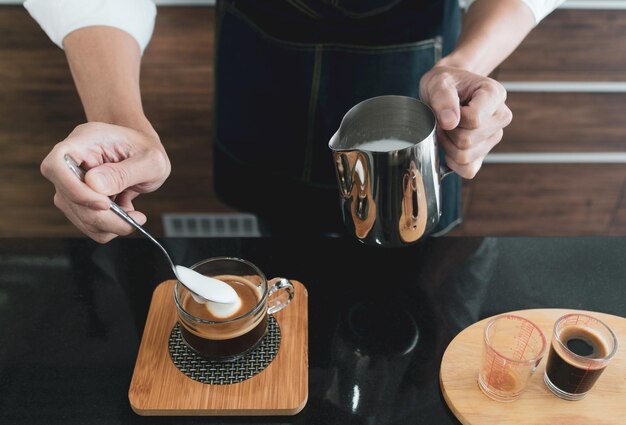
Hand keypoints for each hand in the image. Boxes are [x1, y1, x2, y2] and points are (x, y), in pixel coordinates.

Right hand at [40, 122, 170, 242]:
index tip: (105, 204)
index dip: (74, 189)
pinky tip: (125, 215)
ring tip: (134, 214)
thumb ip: (124, 172)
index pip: (57, 164)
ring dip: (108, 224)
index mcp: (86, 140)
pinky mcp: (79, 199)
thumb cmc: (148, 150)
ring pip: (77, 215)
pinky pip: (87, 223)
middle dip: (102, 217)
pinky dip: (108, 227)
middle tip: (134, 221)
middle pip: (68, 197)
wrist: (147, 153)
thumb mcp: (150, 160)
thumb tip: (94, 185)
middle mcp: (73, 161)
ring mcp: (72, 182)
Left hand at [419, 65, 511, 177]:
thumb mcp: (438, 82)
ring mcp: (494, 137)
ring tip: (446, 129)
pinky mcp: (485, 153)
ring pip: (466, 157)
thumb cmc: (445, 84)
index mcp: (495, 94)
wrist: (447, 89)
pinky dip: (453, 162)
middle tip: (442, 120)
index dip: (452, 119)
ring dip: (447, 146)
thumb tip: (450, 122)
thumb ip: (443, 98)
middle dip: (447, 133)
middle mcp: (501, 117)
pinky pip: (468, 170)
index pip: (474, 120)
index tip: (447, 108)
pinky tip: (449, 145)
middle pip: (467, 141)